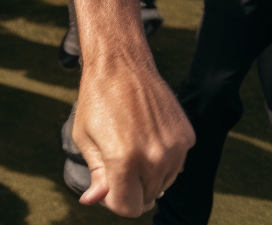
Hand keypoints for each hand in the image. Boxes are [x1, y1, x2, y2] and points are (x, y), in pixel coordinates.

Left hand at [74, 58, 193, 215]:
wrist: (120, 63)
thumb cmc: (96, 99)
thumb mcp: (85, 138)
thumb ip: (96, 174)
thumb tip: (95, 200)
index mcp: (124, 160)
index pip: (128, 207)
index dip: (114, 200)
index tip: (106, 183)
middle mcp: (154, 158)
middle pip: (147, 197)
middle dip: (130, 185)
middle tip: (116, 158)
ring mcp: (175, 148)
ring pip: (163, 183)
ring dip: (147, 173)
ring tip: (131, 142)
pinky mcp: (187, 137)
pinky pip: (176, 164)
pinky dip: (162, 157)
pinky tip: (147, 133)